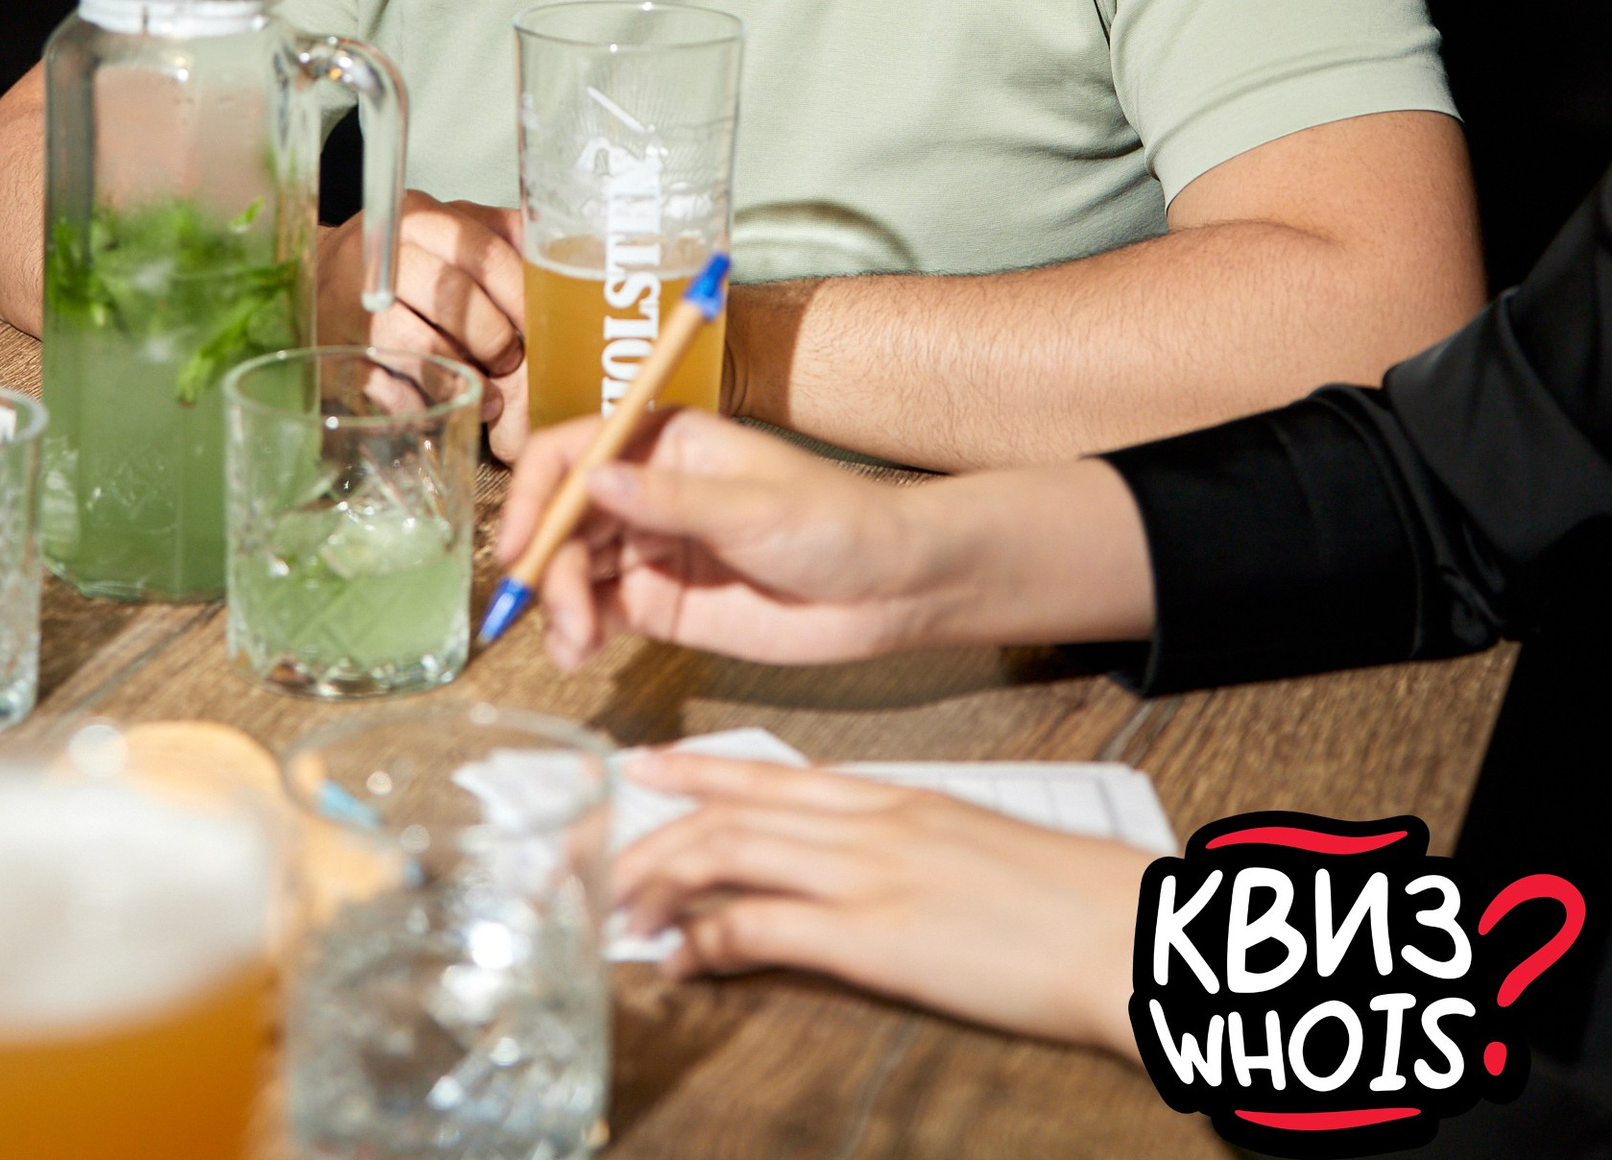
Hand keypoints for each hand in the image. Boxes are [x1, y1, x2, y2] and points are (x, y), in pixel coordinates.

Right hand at [317, 195, 531, 456]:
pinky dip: (426, 405)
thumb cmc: (402, 258)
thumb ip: (499, 233)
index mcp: (419, 219)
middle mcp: (382, 259)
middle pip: (453, 299)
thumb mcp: (446, 228)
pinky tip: (446, 404)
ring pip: (421, 348)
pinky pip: (391, 391)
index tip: (540, 324)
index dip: (519, 295)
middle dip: (494, 337)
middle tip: (510, 358)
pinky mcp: (338, 358)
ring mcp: (353, 311)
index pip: (483, 253)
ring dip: (464, 376)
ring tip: (487, 390)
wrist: (317, 276)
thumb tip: (561, 250)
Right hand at [498, 410, 945, 667]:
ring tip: (578, 646)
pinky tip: (579, 654)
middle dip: (545, 564)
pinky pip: (597, 613)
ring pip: (571, 570)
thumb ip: (670, 501)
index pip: (575, 451)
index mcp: (667, 444)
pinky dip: (575, 634)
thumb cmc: (835, 524)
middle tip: (559, 614)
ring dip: (558, 606)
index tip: (521, 540)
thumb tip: (591, 478)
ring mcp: (651, 550)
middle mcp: (648, 491)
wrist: (889, 590)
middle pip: (563, 517)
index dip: (536, 491)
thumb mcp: (754, 509)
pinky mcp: (661, 605)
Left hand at [612, 751, 1147, 1058]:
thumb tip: (863, 876)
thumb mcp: (975, 850)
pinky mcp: (877, 937)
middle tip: (604, 864)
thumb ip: (912, 849)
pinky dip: (710, 942)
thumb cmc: (1068, 900)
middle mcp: (871, 822)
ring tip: (623, 913)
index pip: (774, 773)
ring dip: (664, 884)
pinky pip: (765, 929)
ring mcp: (870, 874)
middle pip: (733, 814)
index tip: (646, 768)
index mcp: (896, 797)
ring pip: (732, 855)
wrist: (1124, 929)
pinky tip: (683, 961)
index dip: (700, 769)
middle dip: (656, 838)